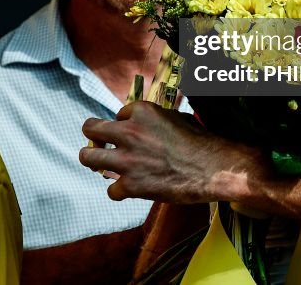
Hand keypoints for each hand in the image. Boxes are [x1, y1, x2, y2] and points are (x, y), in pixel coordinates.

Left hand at [79, 101, 252, 202]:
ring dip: (93, 160)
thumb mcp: (176, 117)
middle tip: (98, 143)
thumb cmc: (200, 141)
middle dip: (93, 135)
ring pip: (88, 157)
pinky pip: (111, 189)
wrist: (213, 168)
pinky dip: (119, 190)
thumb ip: (153, 119)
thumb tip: (144, 124)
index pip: (118, 115)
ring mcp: (127, 159)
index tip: (132, 133)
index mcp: (141, 111)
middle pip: (90, 129)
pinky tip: (128, 189)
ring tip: (97, 164)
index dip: (123, 124)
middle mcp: (128, 132)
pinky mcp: (131, 185)